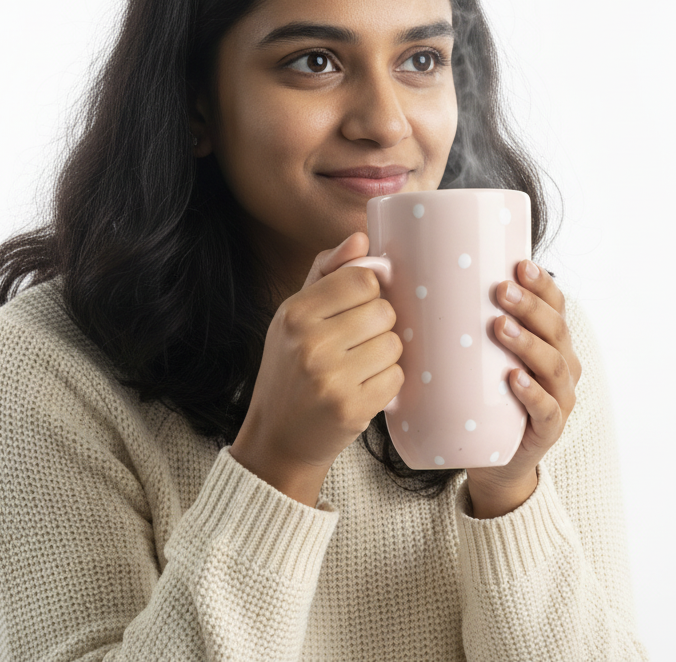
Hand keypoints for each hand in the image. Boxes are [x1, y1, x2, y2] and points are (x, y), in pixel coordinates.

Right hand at [231, 232, 404, 502]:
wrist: (279, 438)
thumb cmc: (291, 369)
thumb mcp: (295, 317)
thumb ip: (328, 273)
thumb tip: (362, 237)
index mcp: (295, 313)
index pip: (364, 278)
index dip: (370, 292)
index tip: (358, 309)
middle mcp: (310, 343)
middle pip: (384, 310)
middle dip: (378, 326)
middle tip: (356, 345)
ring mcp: (331, 378)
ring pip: (395, 344)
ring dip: (385, 356)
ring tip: (358, 368)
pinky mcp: (352, 408)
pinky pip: (397, 377)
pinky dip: (386, 383)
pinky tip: (362, 389)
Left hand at [465, 260, 581, 517]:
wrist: (494, 457)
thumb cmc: (483, 394)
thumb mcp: (478, 355)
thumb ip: (461, 323)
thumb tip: (408, 281)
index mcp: (550, 339)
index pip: (555, 303)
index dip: (541, 283)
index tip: (518, 263)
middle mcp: (562, 364)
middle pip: (555, 328)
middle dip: (530, 306)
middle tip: (500, 291)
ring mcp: (560, 397)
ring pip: (553, 364)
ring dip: (528, 343)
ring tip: (500, 326)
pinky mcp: (549, 429)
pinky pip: (546, 408)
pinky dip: (532, 393)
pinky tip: (514, 379)